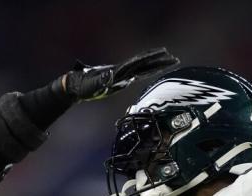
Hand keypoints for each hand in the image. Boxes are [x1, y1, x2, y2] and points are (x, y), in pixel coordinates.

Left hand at [62, 48, 177, 101]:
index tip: (164, 54)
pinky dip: (149, 72)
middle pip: (144, 63)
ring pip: (143, 68)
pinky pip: (138, 74)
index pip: (138, 62)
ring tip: (171, 61)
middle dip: (159, 61)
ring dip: (156, 65)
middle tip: (174, 58)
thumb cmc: (83, 86)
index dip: (151, 58)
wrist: (77, 86)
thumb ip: (101, 81)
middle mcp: (122, 70)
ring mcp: (122, 74)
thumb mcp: (92, 85)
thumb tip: (110, 77)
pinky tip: (155, 70)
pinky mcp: (121, 80)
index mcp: (118, 70)